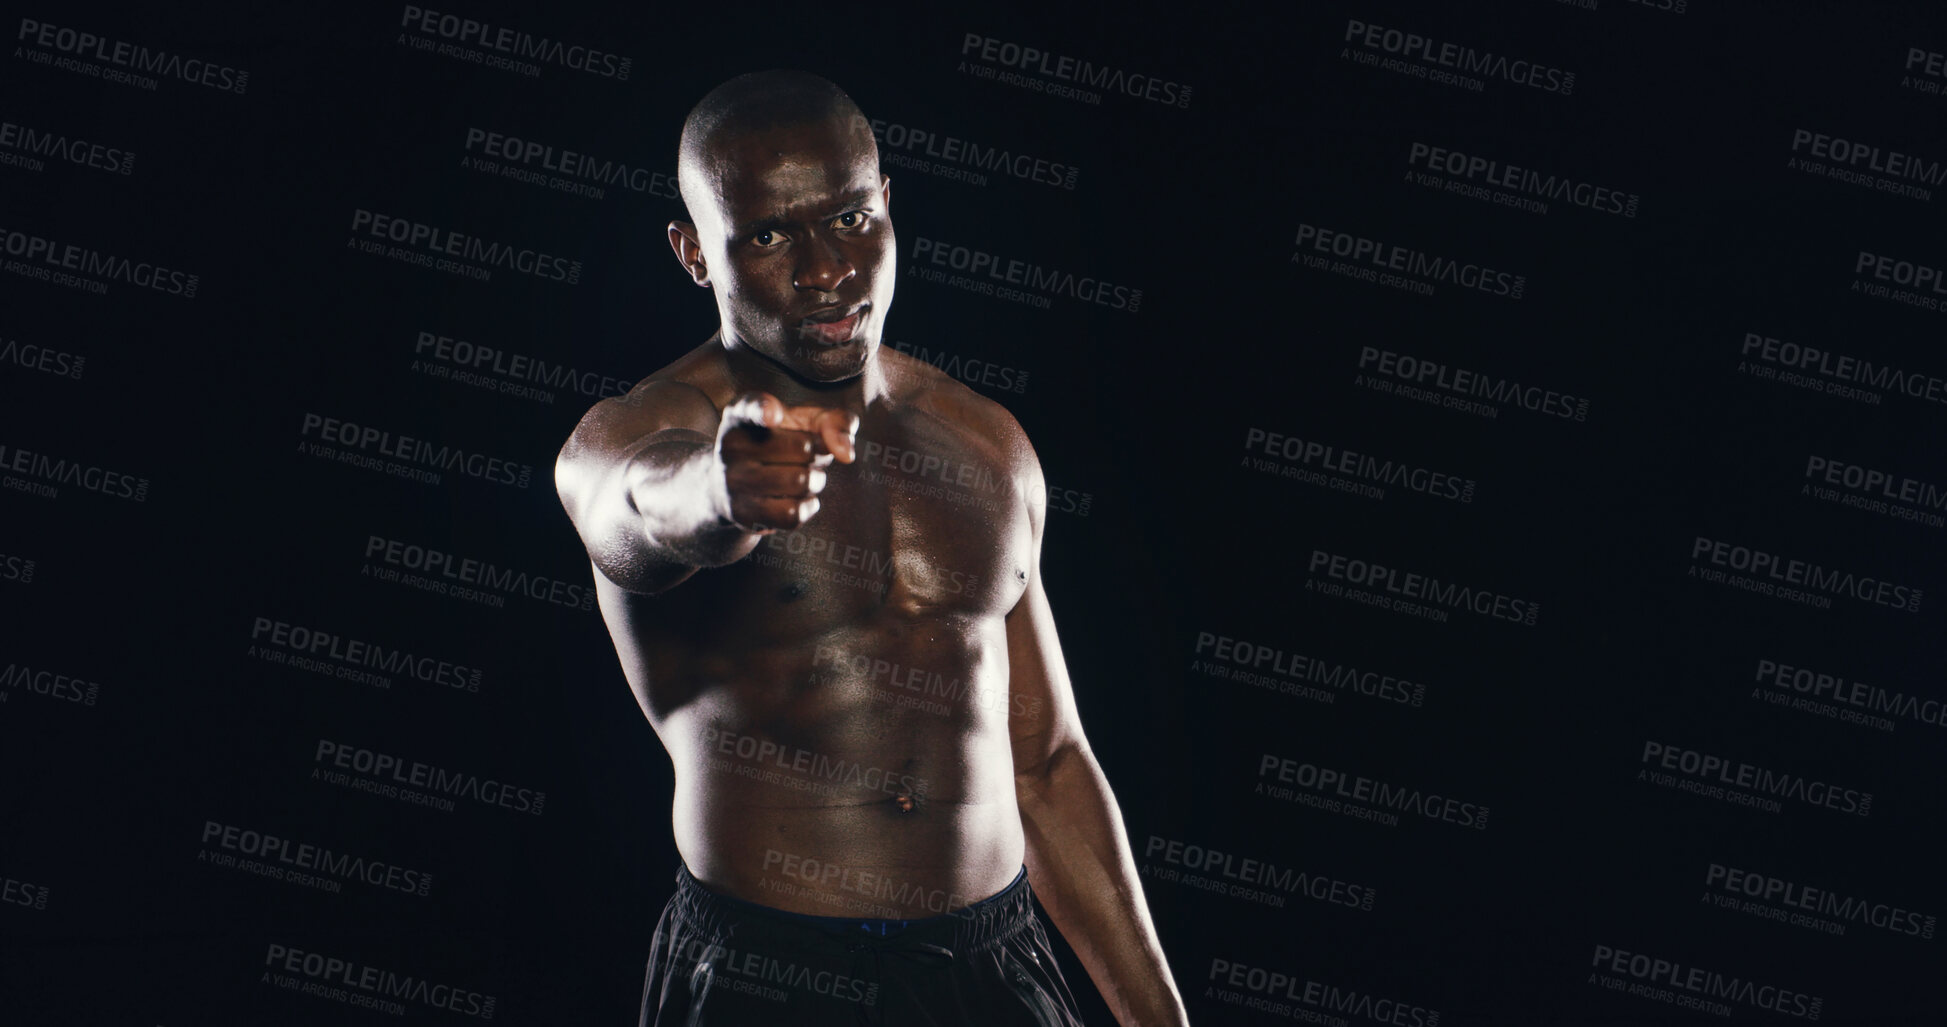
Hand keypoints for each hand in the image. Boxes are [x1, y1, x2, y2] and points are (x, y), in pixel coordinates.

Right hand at [713, 391, 858, 532]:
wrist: (739, 486)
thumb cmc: (783, 443)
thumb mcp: (807, 421)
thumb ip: (836, 422)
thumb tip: (846, 454)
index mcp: (742, 412)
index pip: (750, 406)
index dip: (764, 410)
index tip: (774, 415)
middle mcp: (730, 444)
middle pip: (803, 448)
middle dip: (818, 453)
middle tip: (804, 455)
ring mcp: (732, 480)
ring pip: (801, 482)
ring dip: (815, 480)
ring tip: (801, 475)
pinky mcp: (741, 513)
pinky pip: (792, 514)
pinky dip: (806, 506)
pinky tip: (796, 498)